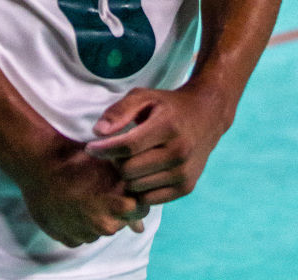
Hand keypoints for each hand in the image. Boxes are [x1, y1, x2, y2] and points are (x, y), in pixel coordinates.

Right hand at [17, 137, 147, 247]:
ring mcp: (82, 234)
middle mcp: (101, 225)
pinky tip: (70, 206)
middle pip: (118, 223)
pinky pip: (80, 237)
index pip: (138, 211)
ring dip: (95, 218)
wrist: (38, 163)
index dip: (133, 199)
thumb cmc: (75, 158)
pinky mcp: (66, 239)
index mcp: (116, 207)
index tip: (124, 189)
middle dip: (114, 210)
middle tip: (100, 190)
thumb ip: (127, 192)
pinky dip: (78, 226)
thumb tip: (140, 226)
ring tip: (83, 196)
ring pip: (98, 231)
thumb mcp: (107, 166)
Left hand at [85, 84, 228, 206]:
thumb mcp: (144, 97)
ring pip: (138, 187)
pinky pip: (150, 199)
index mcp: (168, 126)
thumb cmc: (168, 106)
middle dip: (116, 162)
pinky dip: (140, 189)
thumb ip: (119, 111)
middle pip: (130, 170)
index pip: (128, 146)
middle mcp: (179, 152)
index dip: (104, 149)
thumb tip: (97, 132)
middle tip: (116, 152)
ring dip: (128, 177)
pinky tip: (142, 173)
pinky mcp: (186, 187)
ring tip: (130, 161)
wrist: (206, 117)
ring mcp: (184, 173)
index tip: (90, 147)